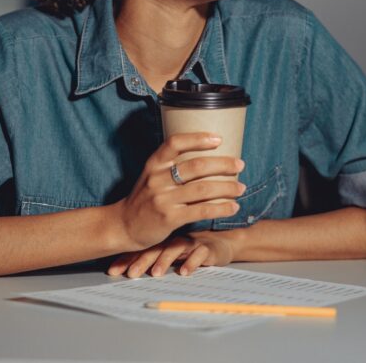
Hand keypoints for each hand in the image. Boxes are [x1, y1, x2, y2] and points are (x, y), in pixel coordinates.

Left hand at [107, 231, 237, 277]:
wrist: (221, 244)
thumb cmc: (191, 250)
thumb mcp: (170, 254)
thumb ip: (152, 259)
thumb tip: (127, 271)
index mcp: (162, 239)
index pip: (141, 248)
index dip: (127, 259)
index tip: (113, 271)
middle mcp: (174, 238)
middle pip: (155, 247)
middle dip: (142, 261)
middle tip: (131, 274)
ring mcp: (190, 241)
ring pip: (175, 248)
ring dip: (165, 261)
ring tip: (156, 274)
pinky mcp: (207, 248)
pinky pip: (199, 254)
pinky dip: (192, 262)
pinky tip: (185, 272)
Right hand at [109, 132, 244, 251]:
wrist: (124, 225)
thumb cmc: (144, 198)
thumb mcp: (151, 176)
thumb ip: (171, 167)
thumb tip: (206, 158)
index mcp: (153, 164)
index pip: (175, 143)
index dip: (198, 138)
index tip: (218, 139)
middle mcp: (157, 179)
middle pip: (196, 166)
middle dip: (223, 164)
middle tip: (240, 165)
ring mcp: (163, 199)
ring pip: (203, 188)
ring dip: (227, 188)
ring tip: (241, 188)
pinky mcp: (169, 218)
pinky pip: (201, 210)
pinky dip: (221, 208)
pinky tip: (233, 207)